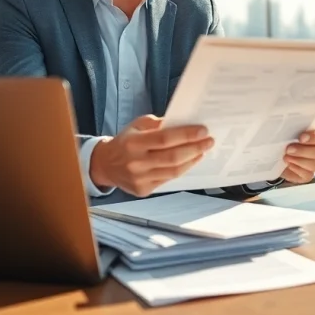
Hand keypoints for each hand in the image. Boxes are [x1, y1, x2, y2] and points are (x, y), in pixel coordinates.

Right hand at [89, 115, 214, 196]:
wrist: (105, 165)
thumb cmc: (125, 142)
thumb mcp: (136, 126)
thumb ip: (157, 123)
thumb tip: (182, 124)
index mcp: (133, 143)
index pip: (165, 139)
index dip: (186, 135)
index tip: (203, 130)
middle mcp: (136, 163)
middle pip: (172, 157)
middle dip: (195, 148)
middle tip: (209, 141)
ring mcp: (139, 179)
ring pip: (173, 171)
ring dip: (192, 160)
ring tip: (202, 151)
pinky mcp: (143, 190)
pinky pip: (168, 179)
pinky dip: (181, 169)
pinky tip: (189, 161)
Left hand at [281, 127, 314, 183]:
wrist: (276, 155)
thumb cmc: (285, 139)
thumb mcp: (288, 130)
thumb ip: (291, 126)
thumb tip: (282, 121)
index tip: (301, 137)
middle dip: (303, 150)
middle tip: (289, 148)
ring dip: (299, 160)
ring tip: (286, 156)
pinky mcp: (308, 175)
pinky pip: (307, 174)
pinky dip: (296, 169)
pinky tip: (288, 165)